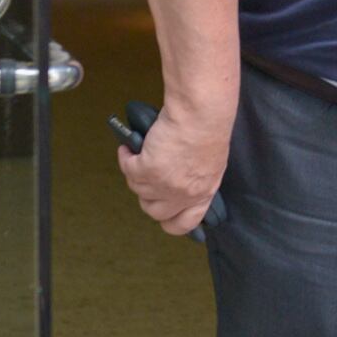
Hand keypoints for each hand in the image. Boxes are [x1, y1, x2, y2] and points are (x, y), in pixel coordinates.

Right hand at [117, 109, 228, 235]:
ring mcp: (164, 185)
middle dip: (147, 195)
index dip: (170, 220)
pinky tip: (128, 149)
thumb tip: (179, 181)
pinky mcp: (147, 169)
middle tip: (147, 177)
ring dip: (135, 173)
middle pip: (154, 211)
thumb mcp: (211, 162)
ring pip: (138, 190)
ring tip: (137, 156)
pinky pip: (128, 169)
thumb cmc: (209, 128)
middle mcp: (183, 195)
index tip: (163, 211)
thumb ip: (196, 178)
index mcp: (203, 193)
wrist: (201, 113)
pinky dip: (125, 157)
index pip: (184, 224)